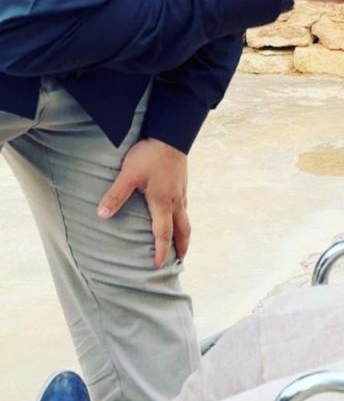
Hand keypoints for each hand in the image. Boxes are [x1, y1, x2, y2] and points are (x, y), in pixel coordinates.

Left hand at [97, 138, 189, 267]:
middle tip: (181, 260)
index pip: (163, 233)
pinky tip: (178, 214)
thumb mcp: (129, 175)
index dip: (162, 250)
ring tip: (182, 242)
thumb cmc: (150, 155)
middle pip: (182, 229)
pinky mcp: (182, 182)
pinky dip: (183, 217)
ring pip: (186, 218)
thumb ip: (116, 195)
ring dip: (184, 233)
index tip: (160, 265)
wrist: (171, 135)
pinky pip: (185, 206)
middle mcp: (175, 201)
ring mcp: (181, 191)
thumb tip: (102, 214)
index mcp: (162, 203)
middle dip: (182, 246)